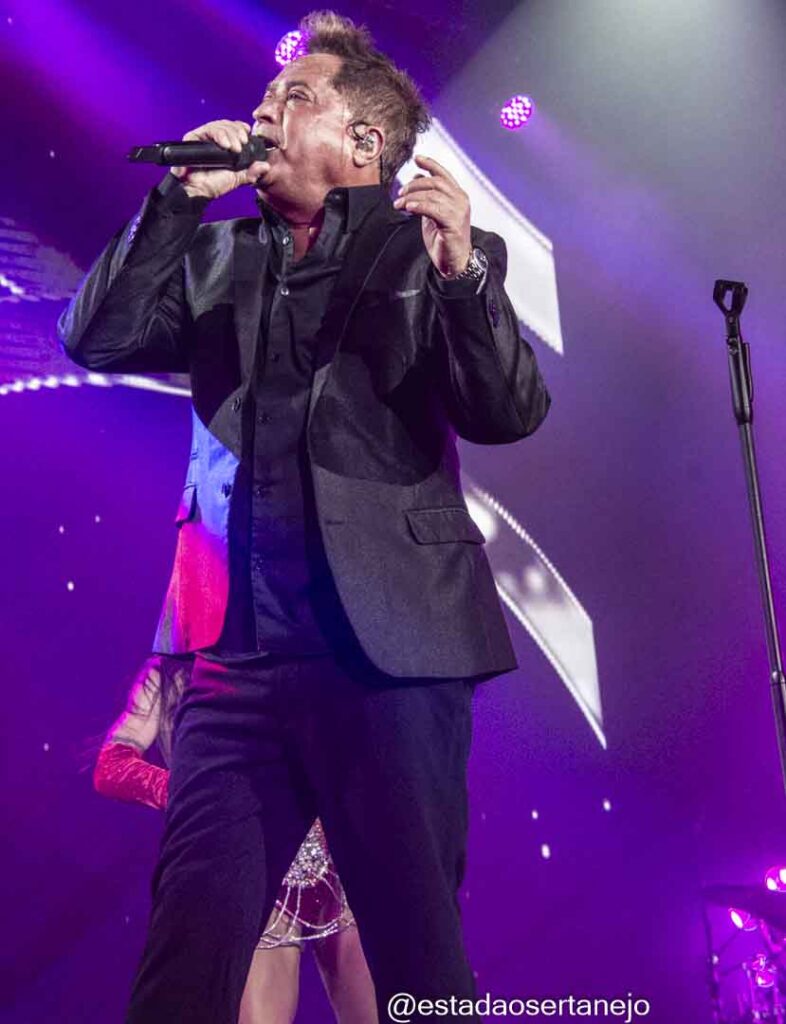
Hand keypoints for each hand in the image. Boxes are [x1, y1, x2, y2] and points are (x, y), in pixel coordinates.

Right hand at [171, 119, 269, 200]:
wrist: (199, 191)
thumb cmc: (213, 185)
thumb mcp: (237, 178)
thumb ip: (251, 172)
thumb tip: (265, 166)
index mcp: (223, 146)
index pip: (233, 128)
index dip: (240, 127)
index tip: (247, 133)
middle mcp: (213, 140)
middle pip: (226, 124)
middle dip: (236, 132)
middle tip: (242, 143)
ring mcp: (203, 138)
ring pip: (218, 125)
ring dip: (229, 134)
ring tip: (235, 148)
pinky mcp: (193, 138)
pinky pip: (207, 130)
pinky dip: (218, 134)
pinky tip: (225, 145)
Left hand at [393, 155, 471, 277]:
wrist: (454, 262)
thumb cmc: (444, 240)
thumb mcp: (433, 214)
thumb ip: (427, 197)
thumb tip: (417, 177)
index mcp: (457, 196)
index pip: (444, 175)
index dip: (430, 164)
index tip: (417, 159)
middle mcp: (461, 200)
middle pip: (435, 183)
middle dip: (414, 185)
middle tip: (400, 193)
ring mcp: (459, 211)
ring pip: (433, 195)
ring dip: (412, 198)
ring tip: (399, 204)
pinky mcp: (454, 223)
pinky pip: (434, 209)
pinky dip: (419, 206)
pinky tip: (408, 209)